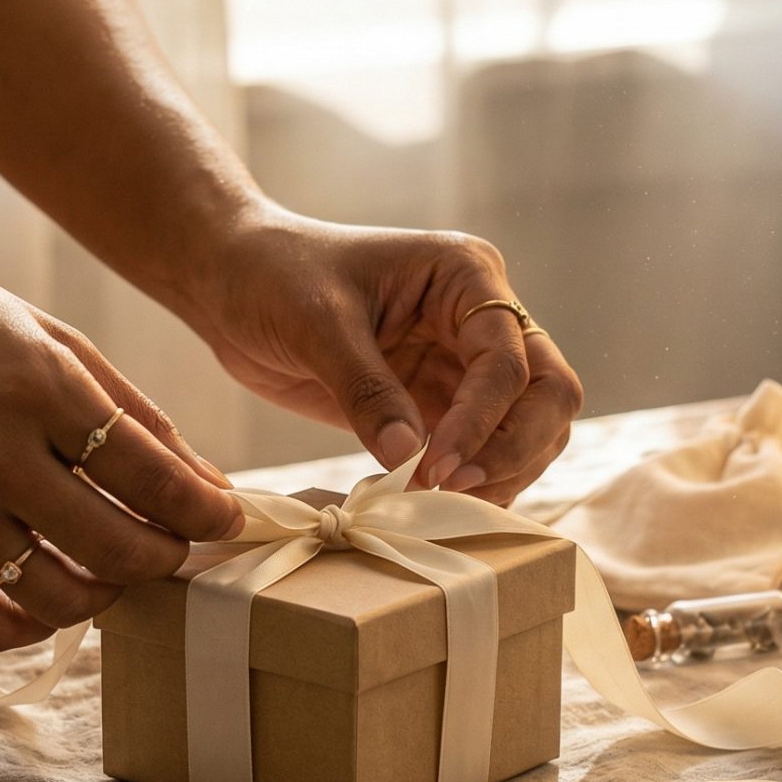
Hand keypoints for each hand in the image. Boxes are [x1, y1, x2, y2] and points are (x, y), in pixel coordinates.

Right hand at [0, 242, 242, 650]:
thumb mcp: (51, 339)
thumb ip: (133, 414)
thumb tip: (207, 488)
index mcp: (39, 385)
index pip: (153, 478)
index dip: (207, 512)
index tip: (226, 520)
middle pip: (117, 549)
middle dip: (167, 558)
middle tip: (173, 547)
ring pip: (61, 600)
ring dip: (107, 596)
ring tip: (112, 570)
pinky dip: (36, 624)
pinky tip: (49, 594)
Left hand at [185, 213, 582, 503]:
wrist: (234, 280)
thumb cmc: (275, 275)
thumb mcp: (316, 324)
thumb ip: (366, 390)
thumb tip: (411, 460)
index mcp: (466, 275)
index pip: (508, 358)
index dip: (482, 420)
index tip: (435, 468)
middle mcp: (480, 318)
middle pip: (548, 393)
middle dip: (515, 448)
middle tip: (454, 491)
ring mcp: (463, 363)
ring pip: (529, 427)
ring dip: (502, 471)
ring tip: (442, 505)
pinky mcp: (437, 403)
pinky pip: (481, 450)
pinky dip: (472, 482)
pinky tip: (431, 505)